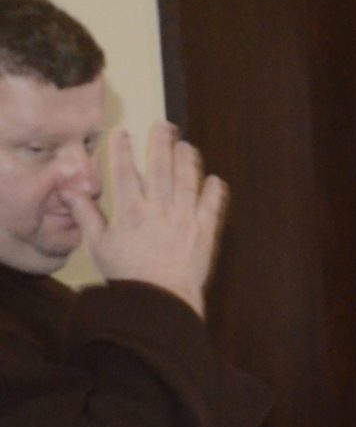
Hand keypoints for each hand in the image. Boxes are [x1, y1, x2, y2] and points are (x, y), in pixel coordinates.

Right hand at [67, 122, 225, 317]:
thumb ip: (86, 216)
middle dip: (161, 143)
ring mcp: (185, 219)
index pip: (124, 171)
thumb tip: (70, 192)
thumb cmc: (128, 276)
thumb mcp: (99, 246)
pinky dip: (214, 190)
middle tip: (164, 125)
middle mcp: (159, 210)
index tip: (122, 132)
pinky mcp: (205, 232)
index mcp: (130, 211)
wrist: (160, 300)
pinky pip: (212, 205)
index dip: (122, 149)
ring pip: (188, 180)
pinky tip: (214, 179)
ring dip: (188, 160)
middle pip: (160, 167)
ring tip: (187, 146)